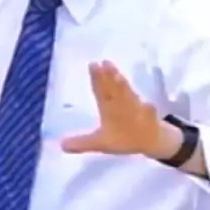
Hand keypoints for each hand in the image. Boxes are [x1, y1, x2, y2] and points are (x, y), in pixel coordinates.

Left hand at [60, 61, 180, 157]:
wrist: (148, 140)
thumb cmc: (122, 138)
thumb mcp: (99, 142)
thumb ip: (81, 142)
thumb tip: (60, 145)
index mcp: (109, 107)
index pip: (101, 91)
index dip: (97, 79)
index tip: (93, 65)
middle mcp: (122, 105)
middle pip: (115, 90)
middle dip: (110, 78)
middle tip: (104, 64)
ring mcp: (137, 111)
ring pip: (130, 98)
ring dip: (126, 89)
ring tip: (119, 78)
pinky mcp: (150, 120)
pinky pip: (149, 115)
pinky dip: (148, 110)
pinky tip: (148, 106)